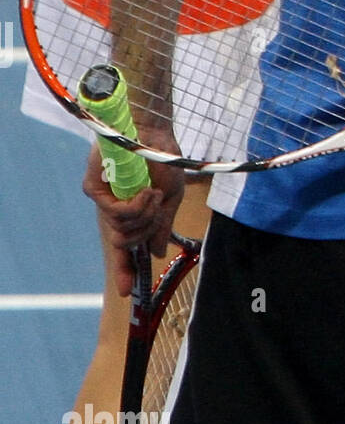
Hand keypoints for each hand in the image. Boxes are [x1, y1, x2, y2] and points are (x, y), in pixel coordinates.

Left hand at [82, 142, 183, 295]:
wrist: (154, 131)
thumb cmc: (163, 159)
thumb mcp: (172, 196)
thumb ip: (162, 225)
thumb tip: (156, 253)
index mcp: (131, 213)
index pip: (125, 248)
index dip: (124, 270)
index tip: (125, 292)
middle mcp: (114, 209)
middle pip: (126, 242)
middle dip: (147, 228)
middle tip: (158, 206)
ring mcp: (103, 199)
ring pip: (121, 230)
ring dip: (145, 214)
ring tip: (153, 191)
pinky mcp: (93, 189)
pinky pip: (116, 214)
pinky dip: (136, 206)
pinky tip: (146, 190)